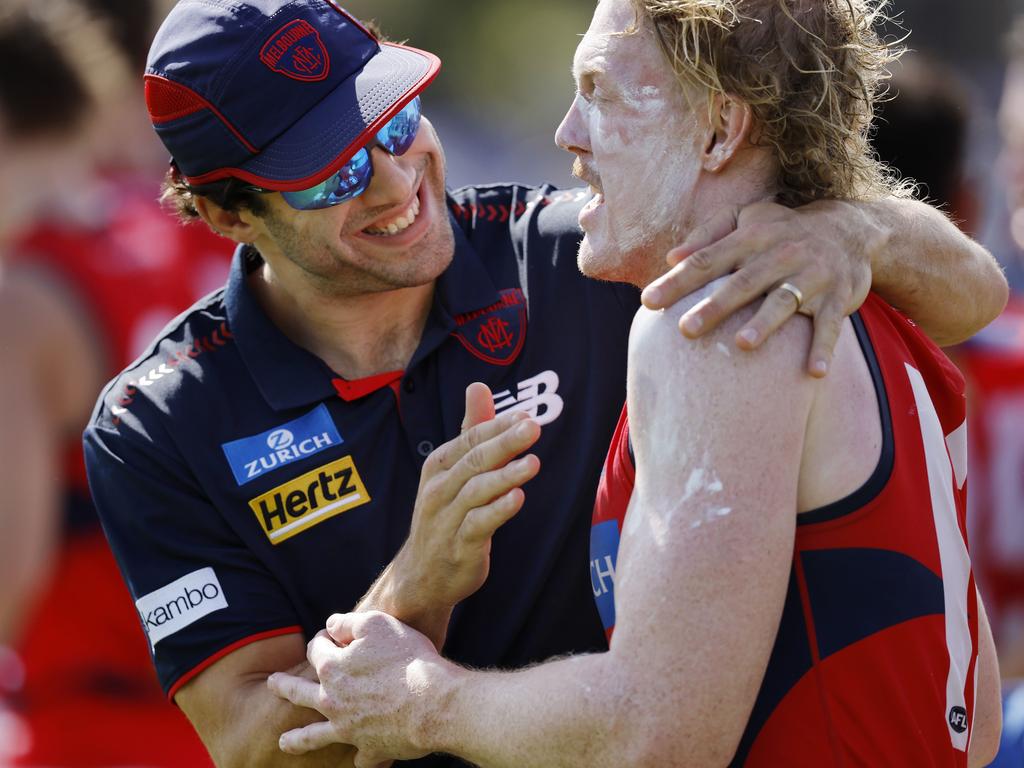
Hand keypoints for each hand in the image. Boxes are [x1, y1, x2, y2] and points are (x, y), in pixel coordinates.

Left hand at [269, 612, 445, 766]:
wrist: (434, 701)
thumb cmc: (408, 658)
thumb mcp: (376, 623)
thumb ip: (348, 621)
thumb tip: (330, 624)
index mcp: (332, 669)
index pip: (315, 650)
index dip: (321, 640)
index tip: (327, 636)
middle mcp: (332, 701)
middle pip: (300, 692)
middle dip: (285, 686)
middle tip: (272, 684)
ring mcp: (348, 728)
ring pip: (315, 735)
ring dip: (298, 738)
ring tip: (284, 742)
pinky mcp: (370, 748)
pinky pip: (360, 756)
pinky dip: (360, 755)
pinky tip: (359, 756)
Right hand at [391, 383, 541, 612]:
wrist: (422, 574)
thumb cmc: (445, 513)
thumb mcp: (454, 468)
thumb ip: (471, 428)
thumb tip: (479, 386)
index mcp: (439, 465)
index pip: (470, 438)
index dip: (497, 426)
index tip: (525, 416)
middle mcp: (440, 488)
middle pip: (475, 460)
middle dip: (504, 443)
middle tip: (533, 428)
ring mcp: (448, 518)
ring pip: (477, 491)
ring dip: (506, 476)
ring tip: (533, 463)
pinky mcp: (459, 546)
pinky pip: (478, 525)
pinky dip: (497, 511)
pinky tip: (518, 499)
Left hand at [641, 200, 874, 376]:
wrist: (852, 230)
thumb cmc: (783, 230)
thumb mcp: (747, 219)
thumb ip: (707, 235)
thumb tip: (670, 258)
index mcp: (752, 237)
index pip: (708, 259)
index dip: (678, 280)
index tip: (648, 302)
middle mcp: (780, 254)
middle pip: (743, 282)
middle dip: (715, 306)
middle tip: (685, 329)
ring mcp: (811, 276)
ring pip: (785, 301)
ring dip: (765, 323)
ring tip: (742, 345)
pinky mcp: (837, 297)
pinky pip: (831, 325)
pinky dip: (824, 347)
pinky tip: (814, 373)